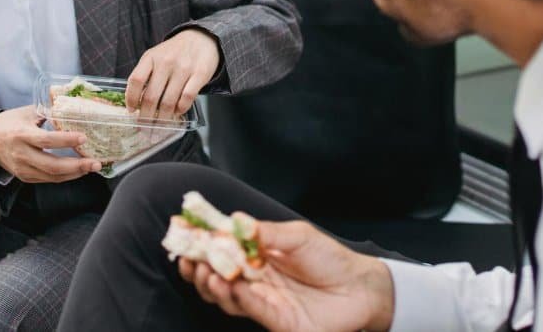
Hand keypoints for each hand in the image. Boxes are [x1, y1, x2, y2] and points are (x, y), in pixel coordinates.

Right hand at [0, 105, 102, 182]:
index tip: (83, 137)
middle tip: (96, 162)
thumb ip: (49, 109)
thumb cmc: (9, 123)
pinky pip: (48, 180)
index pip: (46, 140)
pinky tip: (78, 171)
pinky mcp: (25, 177)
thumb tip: (72, 100)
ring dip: (75, 174)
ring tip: (92, 167)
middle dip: (77, 166)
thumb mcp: (27, 112)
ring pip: (52, 176)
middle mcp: (22, 155)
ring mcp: (23, 169)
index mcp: (22, 135)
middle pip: (52, 165)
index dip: (66, 140)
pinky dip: (65, 177)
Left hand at [126, 28, 219, 117]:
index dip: (131, 99)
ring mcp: (184, 68)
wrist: (201, 38)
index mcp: (151, 57)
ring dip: (163, 117)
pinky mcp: (200, 74)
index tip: (131, 110)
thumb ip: (145, 74)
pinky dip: (180, 109)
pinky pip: (187, 98)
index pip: (136, 80)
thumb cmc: (175, 52)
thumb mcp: (156, 56)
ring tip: (161, 123)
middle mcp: (166, 62)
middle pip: (151, 96)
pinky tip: (177, 112)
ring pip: (169, 101)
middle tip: (145, 126)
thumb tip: (136, 102)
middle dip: (147, 116)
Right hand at [178, 220, 395, 331]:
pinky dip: (240, 298)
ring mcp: (263, 302)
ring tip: (207, 272)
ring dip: (212, 286)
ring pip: (227, 298)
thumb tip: (236, 220)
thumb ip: (266, 232)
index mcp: (256, 257)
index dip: (200, 245)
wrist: (360, 287)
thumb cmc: (330, 258)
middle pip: (215, 278)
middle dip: (197, 269)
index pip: (221, 252)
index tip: (182, 234)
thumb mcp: (298, 236)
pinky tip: (234, 286)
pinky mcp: (276, 321)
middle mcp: (255, 281)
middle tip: (189, 258)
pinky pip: (252, 310)